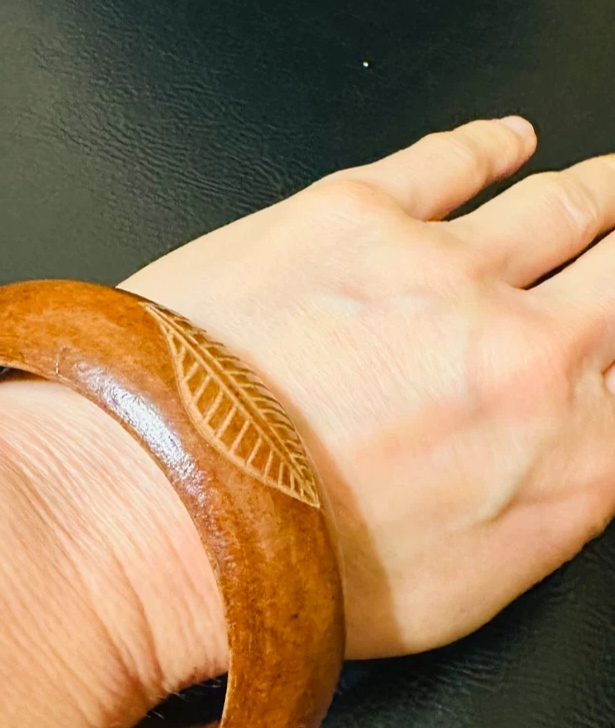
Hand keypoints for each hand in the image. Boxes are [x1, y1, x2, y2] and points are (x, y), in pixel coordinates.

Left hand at [123, 117, 614, 658]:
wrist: (156, 514)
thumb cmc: (287, 575)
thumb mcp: (467, 588)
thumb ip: (553, 498)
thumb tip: (579, 447)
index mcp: (568, 454)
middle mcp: (526, 350)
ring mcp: (441, 270)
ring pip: (559, 204)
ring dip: (599, 189)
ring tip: (610, 182)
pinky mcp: (352, 214)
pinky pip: (449, 160)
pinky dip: (491, 144)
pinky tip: (511, 139)